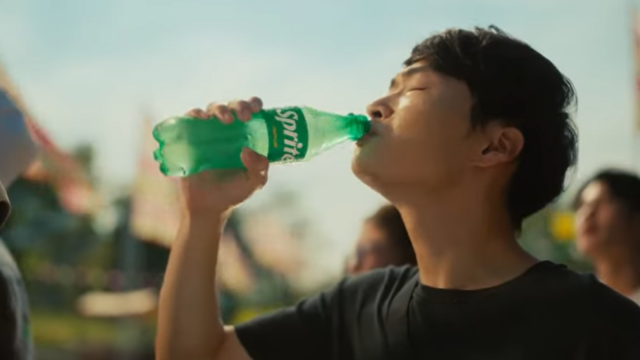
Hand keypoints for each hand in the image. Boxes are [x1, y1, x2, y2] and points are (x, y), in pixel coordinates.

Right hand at [179, 97, 268, 215]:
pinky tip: (200, 118)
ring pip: (212, 109)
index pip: (250, 111)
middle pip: (232, 106)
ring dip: (219, 109)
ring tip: (226, 120)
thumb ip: (259, 167)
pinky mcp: (189, 138)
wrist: (208, 206)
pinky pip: (189, 120)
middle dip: (239, 105)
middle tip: (244, 117)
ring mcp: (207, 132)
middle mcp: (226, 130)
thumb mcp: (254, 181)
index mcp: (244, 135)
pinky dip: (194, 115)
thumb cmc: (233, 192)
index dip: (254, 104)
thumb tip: (247, 150)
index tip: (257, 110)